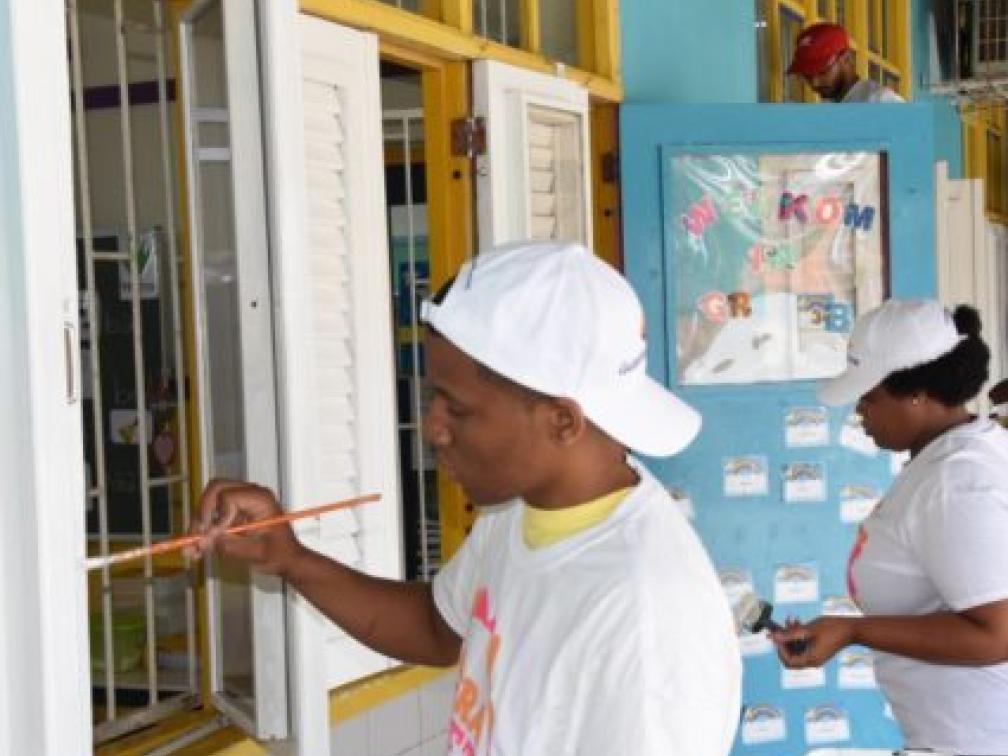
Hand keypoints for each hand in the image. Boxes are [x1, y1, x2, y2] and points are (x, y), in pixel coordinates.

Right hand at [186, 479, 305, 576]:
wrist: (287, 559)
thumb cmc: (279, 553)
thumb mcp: (253, 551)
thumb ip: (228, 544)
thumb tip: (202, 540)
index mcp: (261, 499)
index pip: (228, 496)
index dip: (217, 516)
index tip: (213, 536)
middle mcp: (251, 493)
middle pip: (216, 489)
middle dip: (202, 512)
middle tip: (196, 536)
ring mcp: (242, 499)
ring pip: (210, 501)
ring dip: (199, 523)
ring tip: (193, 549)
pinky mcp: (235, 510)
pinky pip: (213, 513)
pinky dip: (204, 529)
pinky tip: (198, 549)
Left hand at [771, 616, 854, 667]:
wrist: (851, 628)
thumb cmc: (831, 628)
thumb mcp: (808, 630)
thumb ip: (789, 634)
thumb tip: (773, 637)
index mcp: (811, 660)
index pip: (789, 661)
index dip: (780, 649)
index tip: (777, 636)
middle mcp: (813, 661)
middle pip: (790, 656)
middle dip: (784, 641)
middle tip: (781, 627)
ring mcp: (815, 656)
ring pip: (796, 649)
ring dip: (791, 635)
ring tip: (791, 620)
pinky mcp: (818, 650)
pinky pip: (803, 645)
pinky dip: (798, 635)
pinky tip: (797, 622)